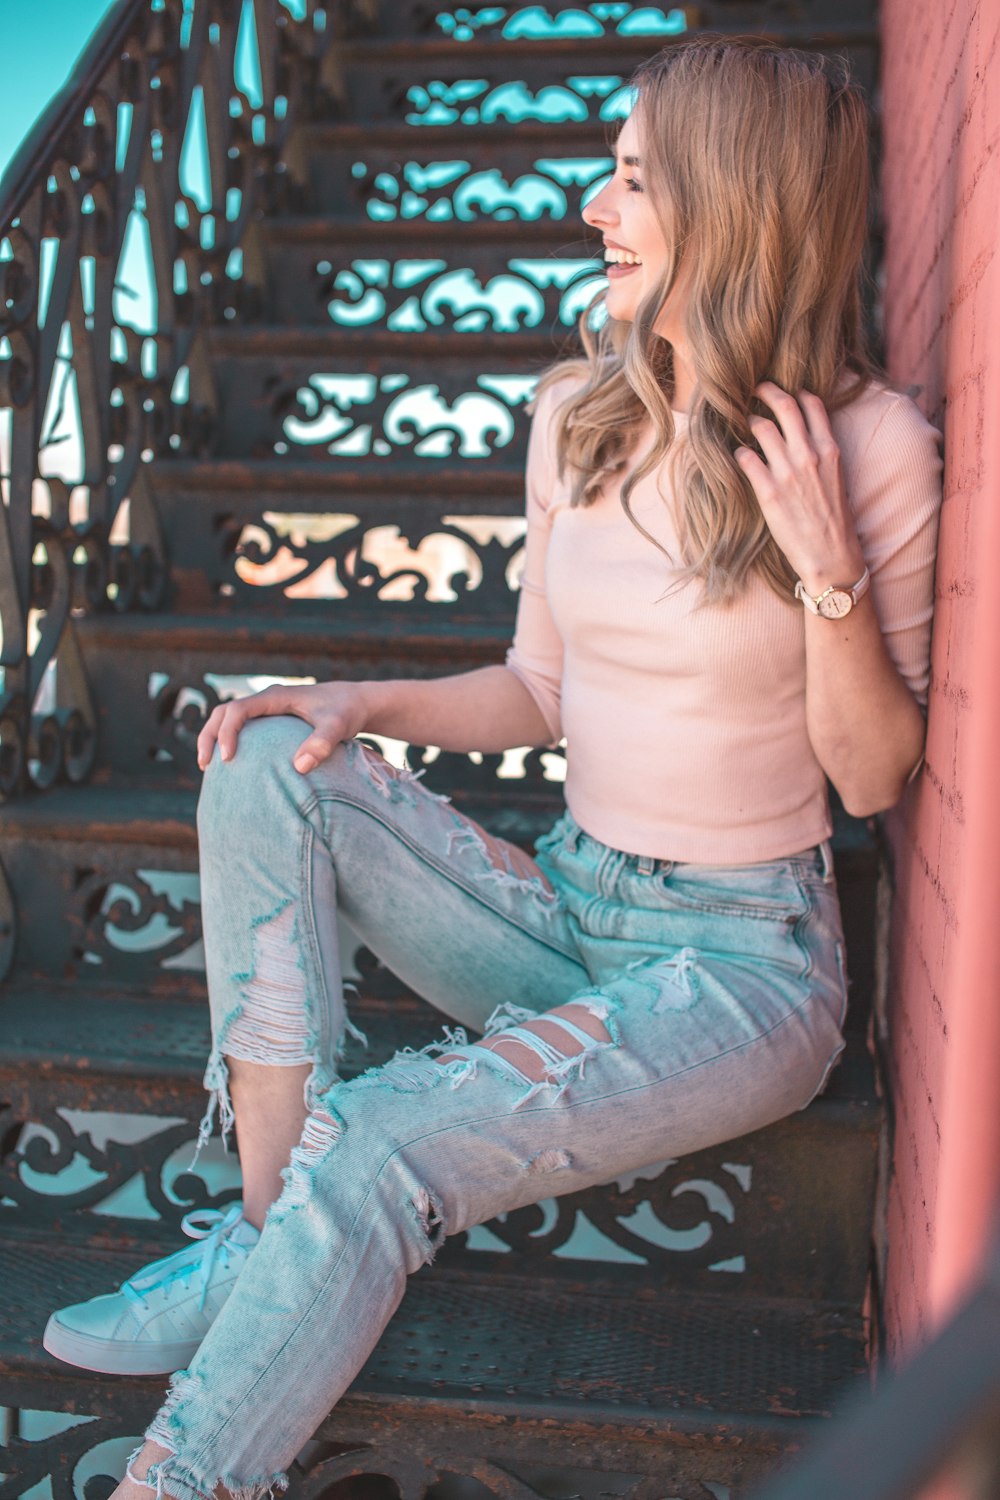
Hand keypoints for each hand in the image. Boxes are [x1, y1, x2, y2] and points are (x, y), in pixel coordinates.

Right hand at [196, 681, 373, 773]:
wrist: (355, 702)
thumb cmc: (346, 712)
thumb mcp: (338, 726)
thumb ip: (322, 743)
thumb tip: (299, 767)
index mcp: (276, 697)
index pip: (238, 710)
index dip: (228, 732)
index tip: (228, 758)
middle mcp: (267, 700)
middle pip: (224, 712)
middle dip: (210, 736)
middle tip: (206, 765)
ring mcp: (267, 709)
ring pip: (228, 719)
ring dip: (214, 738)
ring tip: (208, 767)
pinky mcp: (271, 720)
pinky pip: (242, 728)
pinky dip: (229, 742)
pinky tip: (230, 766)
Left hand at [734, 381, 865, 593]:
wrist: (831, 554)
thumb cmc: (833, 518)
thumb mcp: (837, 477)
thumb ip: (821, 452)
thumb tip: (802, 436)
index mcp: (830, 449)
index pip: (812, 404)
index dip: (795, 392)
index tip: (783, 390)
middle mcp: (809, 455)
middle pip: (784, 406)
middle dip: (766, 391)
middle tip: (754, 389)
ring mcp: (788, 472)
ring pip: (761, 427)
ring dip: (750, 422)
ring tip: (744, 425)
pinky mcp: (769, 491)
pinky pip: (746, 458)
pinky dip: (740, 453)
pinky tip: (741, 458)